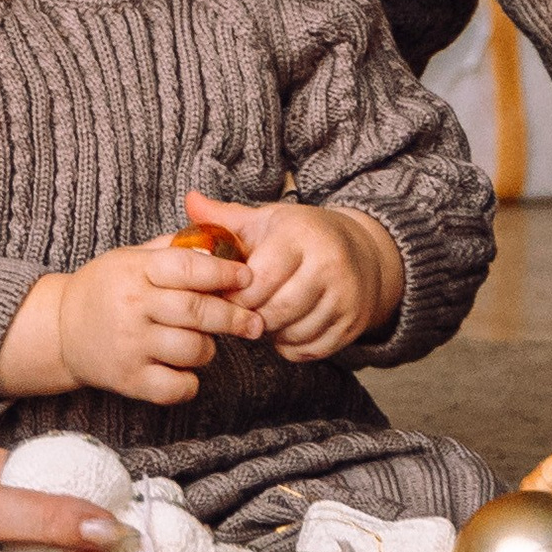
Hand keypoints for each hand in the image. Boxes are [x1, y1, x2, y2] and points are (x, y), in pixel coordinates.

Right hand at [0, 239, 259, 406]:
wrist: (61, 330)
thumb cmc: (105, 289)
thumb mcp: (130, 257)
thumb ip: (173, 249)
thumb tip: (220, 242)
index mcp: (136, 272)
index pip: (188, 268)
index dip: (223, 272)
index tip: (247, 277)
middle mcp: (133, 308)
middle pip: (196, 311)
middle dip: (234, 317)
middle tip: (254, 322)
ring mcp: (130, 346)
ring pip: (192, 350)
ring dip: (208, 348)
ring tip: (204, 343)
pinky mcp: (129, 380)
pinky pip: (175, 387)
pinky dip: (189, 382)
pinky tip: (185, 370)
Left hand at [184, 189, 402, 361]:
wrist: (361, 253)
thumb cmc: (300, 237)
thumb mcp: (265, 220)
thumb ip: (224, 217)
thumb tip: (189, 201)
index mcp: (301, 235)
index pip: (259, 279)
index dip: (236, 294)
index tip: (226, 294)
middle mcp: (329, 264)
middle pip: (275, 311)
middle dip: (251, 316)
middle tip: (243, 311)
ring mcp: (346, 296)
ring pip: (293, 333)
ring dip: (271, 334)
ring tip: (265, 316)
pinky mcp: (354, 322)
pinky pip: (311, 350)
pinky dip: (292, 347)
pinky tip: (286, 328)